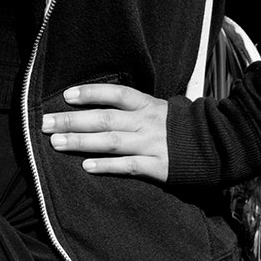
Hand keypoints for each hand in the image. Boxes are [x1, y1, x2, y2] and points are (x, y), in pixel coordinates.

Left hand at [39, 83, 169, 179]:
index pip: (116, 94)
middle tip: (45, 123)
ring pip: (111, 142)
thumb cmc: (180, 129)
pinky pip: (128, 166)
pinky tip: (86, 166)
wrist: (215, 146)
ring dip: (80, 142)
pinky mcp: (158, 166)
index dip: (91, 93)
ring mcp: (152, 144)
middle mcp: (147, 122)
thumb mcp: (160, 110)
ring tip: (55, 142)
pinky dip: (107, 166)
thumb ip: (134, 109)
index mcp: (148, 105)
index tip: (66, 96)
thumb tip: (98, 106)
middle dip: (72, 120)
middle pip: (104, 119)